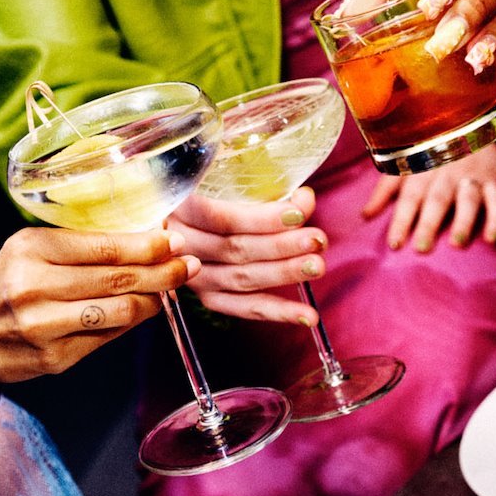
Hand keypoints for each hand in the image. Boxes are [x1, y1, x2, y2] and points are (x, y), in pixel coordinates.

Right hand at [0, 227, 197, 382]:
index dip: (148, 246)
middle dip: (162, 272)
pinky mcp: (54, 358)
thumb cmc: (5, 282)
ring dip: (153, 300)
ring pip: (119, 313)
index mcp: (32, 251)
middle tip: (187, 265)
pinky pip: (107, 338)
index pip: (105, 248)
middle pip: (118, 280)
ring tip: (169, 289)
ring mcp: (45, 327)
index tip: (174, 241)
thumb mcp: (30, 249)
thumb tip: (143, 241)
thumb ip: (80, 245)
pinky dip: (130, 323)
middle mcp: (36, 288)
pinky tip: (141, 311)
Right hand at [166, 188, 326, 324]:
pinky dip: (279, 311)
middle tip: (317, 240)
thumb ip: (266, 190)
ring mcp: (193, 274)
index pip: (218, 216)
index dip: (260, 218)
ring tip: (316, 266)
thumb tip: (304, 199)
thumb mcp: (229, 180)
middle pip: (234, 249)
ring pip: (241, 278)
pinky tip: (307, 315)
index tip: (298, 213)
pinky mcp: (208, 296)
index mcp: (177, 206)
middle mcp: (180, 244)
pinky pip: (245, 307)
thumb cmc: (211, 191)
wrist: (183, 218)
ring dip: (284, 273)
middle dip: (281, 245)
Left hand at [363, 144, 495, 252]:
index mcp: (422, 172)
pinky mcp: (492, 181)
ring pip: (467, 199)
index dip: (401, 220)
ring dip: (463, 221)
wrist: (468, 125)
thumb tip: (364, 216)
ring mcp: (470, 177)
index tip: (394, 244)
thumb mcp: (405, 167)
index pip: (409, 198)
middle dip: (429, 223)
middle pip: (437, 200)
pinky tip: (491, 239)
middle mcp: (446, 174)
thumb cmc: (430, 154)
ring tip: (457, 244)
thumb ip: (385, 191)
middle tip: (422, 249)